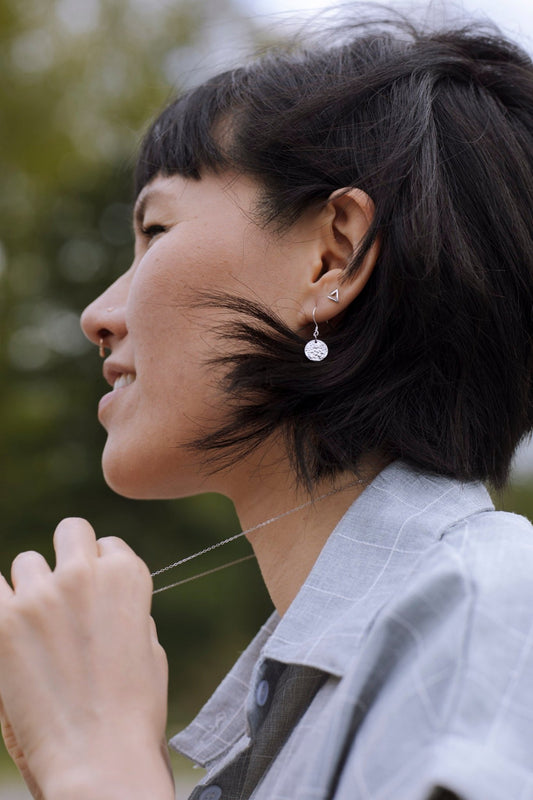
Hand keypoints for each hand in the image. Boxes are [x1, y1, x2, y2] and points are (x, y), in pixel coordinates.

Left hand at [0, 518, 173, 799]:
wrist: (98, 756)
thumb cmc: (132, 709)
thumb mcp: (148, 645)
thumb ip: (126, 608)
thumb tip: (104, 599)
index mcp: (127, 575)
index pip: (107, 544)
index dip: (101, 569)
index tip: (95, 594)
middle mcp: (84, 573)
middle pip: (70, 532)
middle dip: (69, 556)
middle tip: (65, 593)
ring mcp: (40, 594)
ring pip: (26, 562)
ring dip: (32, 586)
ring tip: (36, 627)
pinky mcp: (3, 621)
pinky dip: (0, 603)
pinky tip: (10, 627)